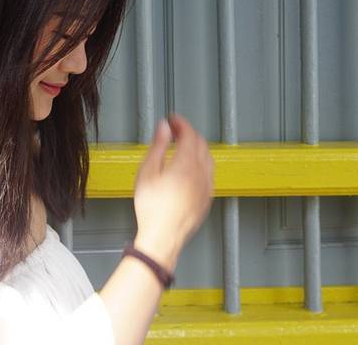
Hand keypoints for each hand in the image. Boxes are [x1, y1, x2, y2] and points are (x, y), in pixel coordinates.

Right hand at [132, 113, 213, 271]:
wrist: (162, 237)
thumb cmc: (152, 208)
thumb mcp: (147, 171)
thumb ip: (159, 145)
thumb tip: (164, 127)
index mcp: (186, 164)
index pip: (190, 134)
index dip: (181, 123)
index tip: (173, 119)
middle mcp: (201, 174)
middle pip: (202, 144)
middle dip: (189, 133)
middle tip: (175, 130)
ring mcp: (206, 187)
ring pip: (208, 158)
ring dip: (197, 147)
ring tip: (182, 146)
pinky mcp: (206, 199)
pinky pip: (209, 173)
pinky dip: (201, 163)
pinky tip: (190, 168)